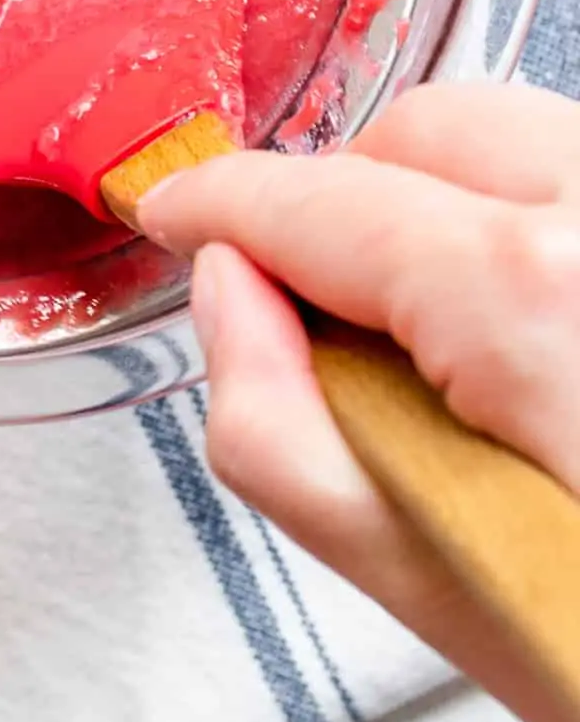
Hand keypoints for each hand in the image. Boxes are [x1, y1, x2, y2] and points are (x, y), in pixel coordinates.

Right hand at [137, 83, 579, 721]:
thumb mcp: (441, 591)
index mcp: (538, 298)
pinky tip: (528, 331)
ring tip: (446, 342)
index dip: (223, 203)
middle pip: (419, 129)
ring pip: (513, 131)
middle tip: (318, 315)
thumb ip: (282, 432)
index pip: (322, 201)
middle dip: (340, 201)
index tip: (183, 212)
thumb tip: (232, 297)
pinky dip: (525, 215)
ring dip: (440, 203)